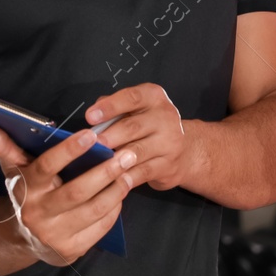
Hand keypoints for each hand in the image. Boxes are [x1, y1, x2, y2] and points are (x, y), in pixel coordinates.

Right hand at [0, 121, 134, 265]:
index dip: (69, 150)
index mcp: (27, 188)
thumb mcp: (13, 167)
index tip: (90, 134)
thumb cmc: (25, 192)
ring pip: (94, 210)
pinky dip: (114, 210)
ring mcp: (56, 235)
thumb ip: (2, 144)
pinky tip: (122, 192)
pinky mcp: (72, 250)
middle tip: (126, 153)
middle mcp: (39, 214)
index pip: (48, 166)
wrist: (20, 237)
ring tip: (130, 170)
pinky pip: (100, 228)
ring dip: (116, 190)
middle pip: (78, 191)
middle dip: (105, 172)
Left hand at [82, 83, 197, 191]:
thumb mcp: (137, 109)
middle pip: (133, 126)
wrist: (184, 150)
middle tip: (93, 143)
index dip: (110, 107)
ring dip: (116, 158)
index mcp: (154, 97)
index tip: (91, 116)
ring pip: (137, 151)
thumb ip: (116, 108)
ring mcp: (169, 143)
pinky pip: (142, 172)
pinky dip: (125, 176)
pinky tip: (112, 178)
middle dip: (110, 136)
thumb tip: (94, 114)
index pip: (132, 98)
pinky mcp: (168, 166)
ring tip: (99, 162)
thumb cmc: (150, 127)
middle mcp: (165, 117)